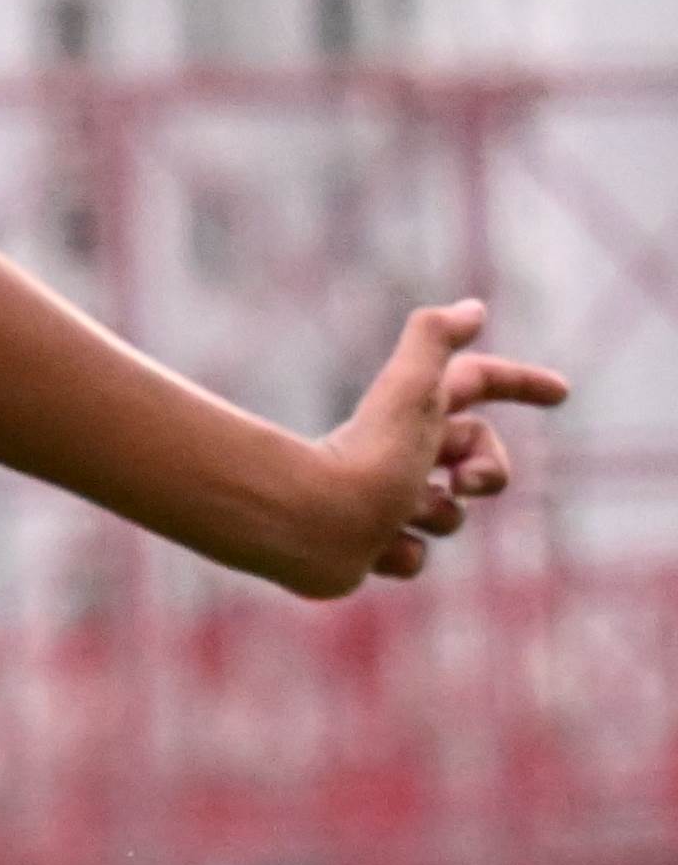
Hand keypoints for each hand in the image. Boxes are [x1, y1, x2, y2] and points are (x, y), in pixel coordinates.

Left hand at [263, 300, 561, 598]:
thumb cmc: (367, 456)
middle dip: (489, 471)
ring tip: (396, 512)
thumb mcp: (412, 391)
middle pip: (477, 458)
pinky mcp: (362, 549)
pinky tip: (369, 546)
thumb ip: (435, 339)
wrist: (304, 525)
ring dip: (438, 514)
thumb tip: (473, 308)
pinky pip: (411, 556)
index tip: (560, 394)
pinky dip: (400, 553)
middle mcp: (393, 454)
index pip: (476, 382)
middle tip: (465, 482)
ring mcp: (378, 502)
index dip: (518, 382)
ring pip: (448, 515)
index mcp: (410, 413)